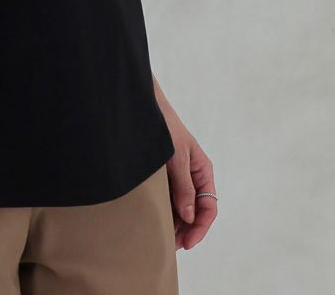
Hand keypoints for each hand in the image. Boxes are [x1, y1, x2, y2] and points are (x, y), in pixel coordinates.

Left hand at [162, 110, 217, 250]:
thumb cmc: (165, 127)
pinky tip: (156, 220)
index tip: (188, 243)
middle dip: (186, 230)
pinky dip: (166, 211)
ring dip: (175, 223)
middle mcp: (193, 176)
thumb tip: (189, 216)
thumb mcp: (177, 158)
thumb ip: (183, 186)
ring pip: (182, 207)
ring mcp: (178, 176)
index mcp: (203, 171)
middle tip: (172, 246)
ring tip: (163, 237)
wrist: (145, 107)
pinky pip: (169, 198)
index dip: (200, 228)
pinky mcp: (164, 175)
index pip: (208, 207)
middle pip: (195, 211)